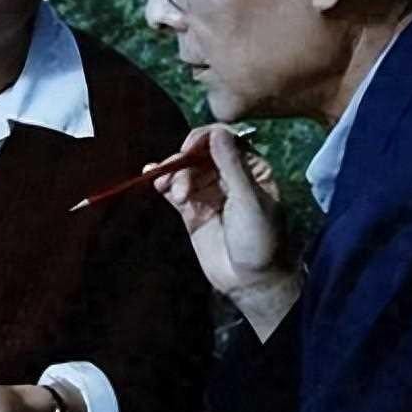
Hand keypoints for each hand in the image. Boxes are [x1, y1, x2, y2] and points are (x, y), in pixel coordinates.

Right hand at [148, 124, 299, 338]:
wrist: (249, 280)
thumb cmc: (259, 239)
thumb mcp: (249, 200)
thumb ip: (231, 165)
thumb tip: (217, 131)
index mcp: (250, 168)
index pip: (223, 140)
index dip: (203, 139)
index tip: (189, 150)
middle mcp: (228, 175)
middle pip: (198, 154)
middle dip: (185, 163)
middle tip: (179, 185)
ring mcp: (208, 192)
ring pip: (184, 170)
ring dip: (173, 175)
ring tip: (170, 192)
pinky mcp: (192, 209)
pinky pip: (173, 188)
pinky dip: (162, 182)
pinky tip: (152, 179)